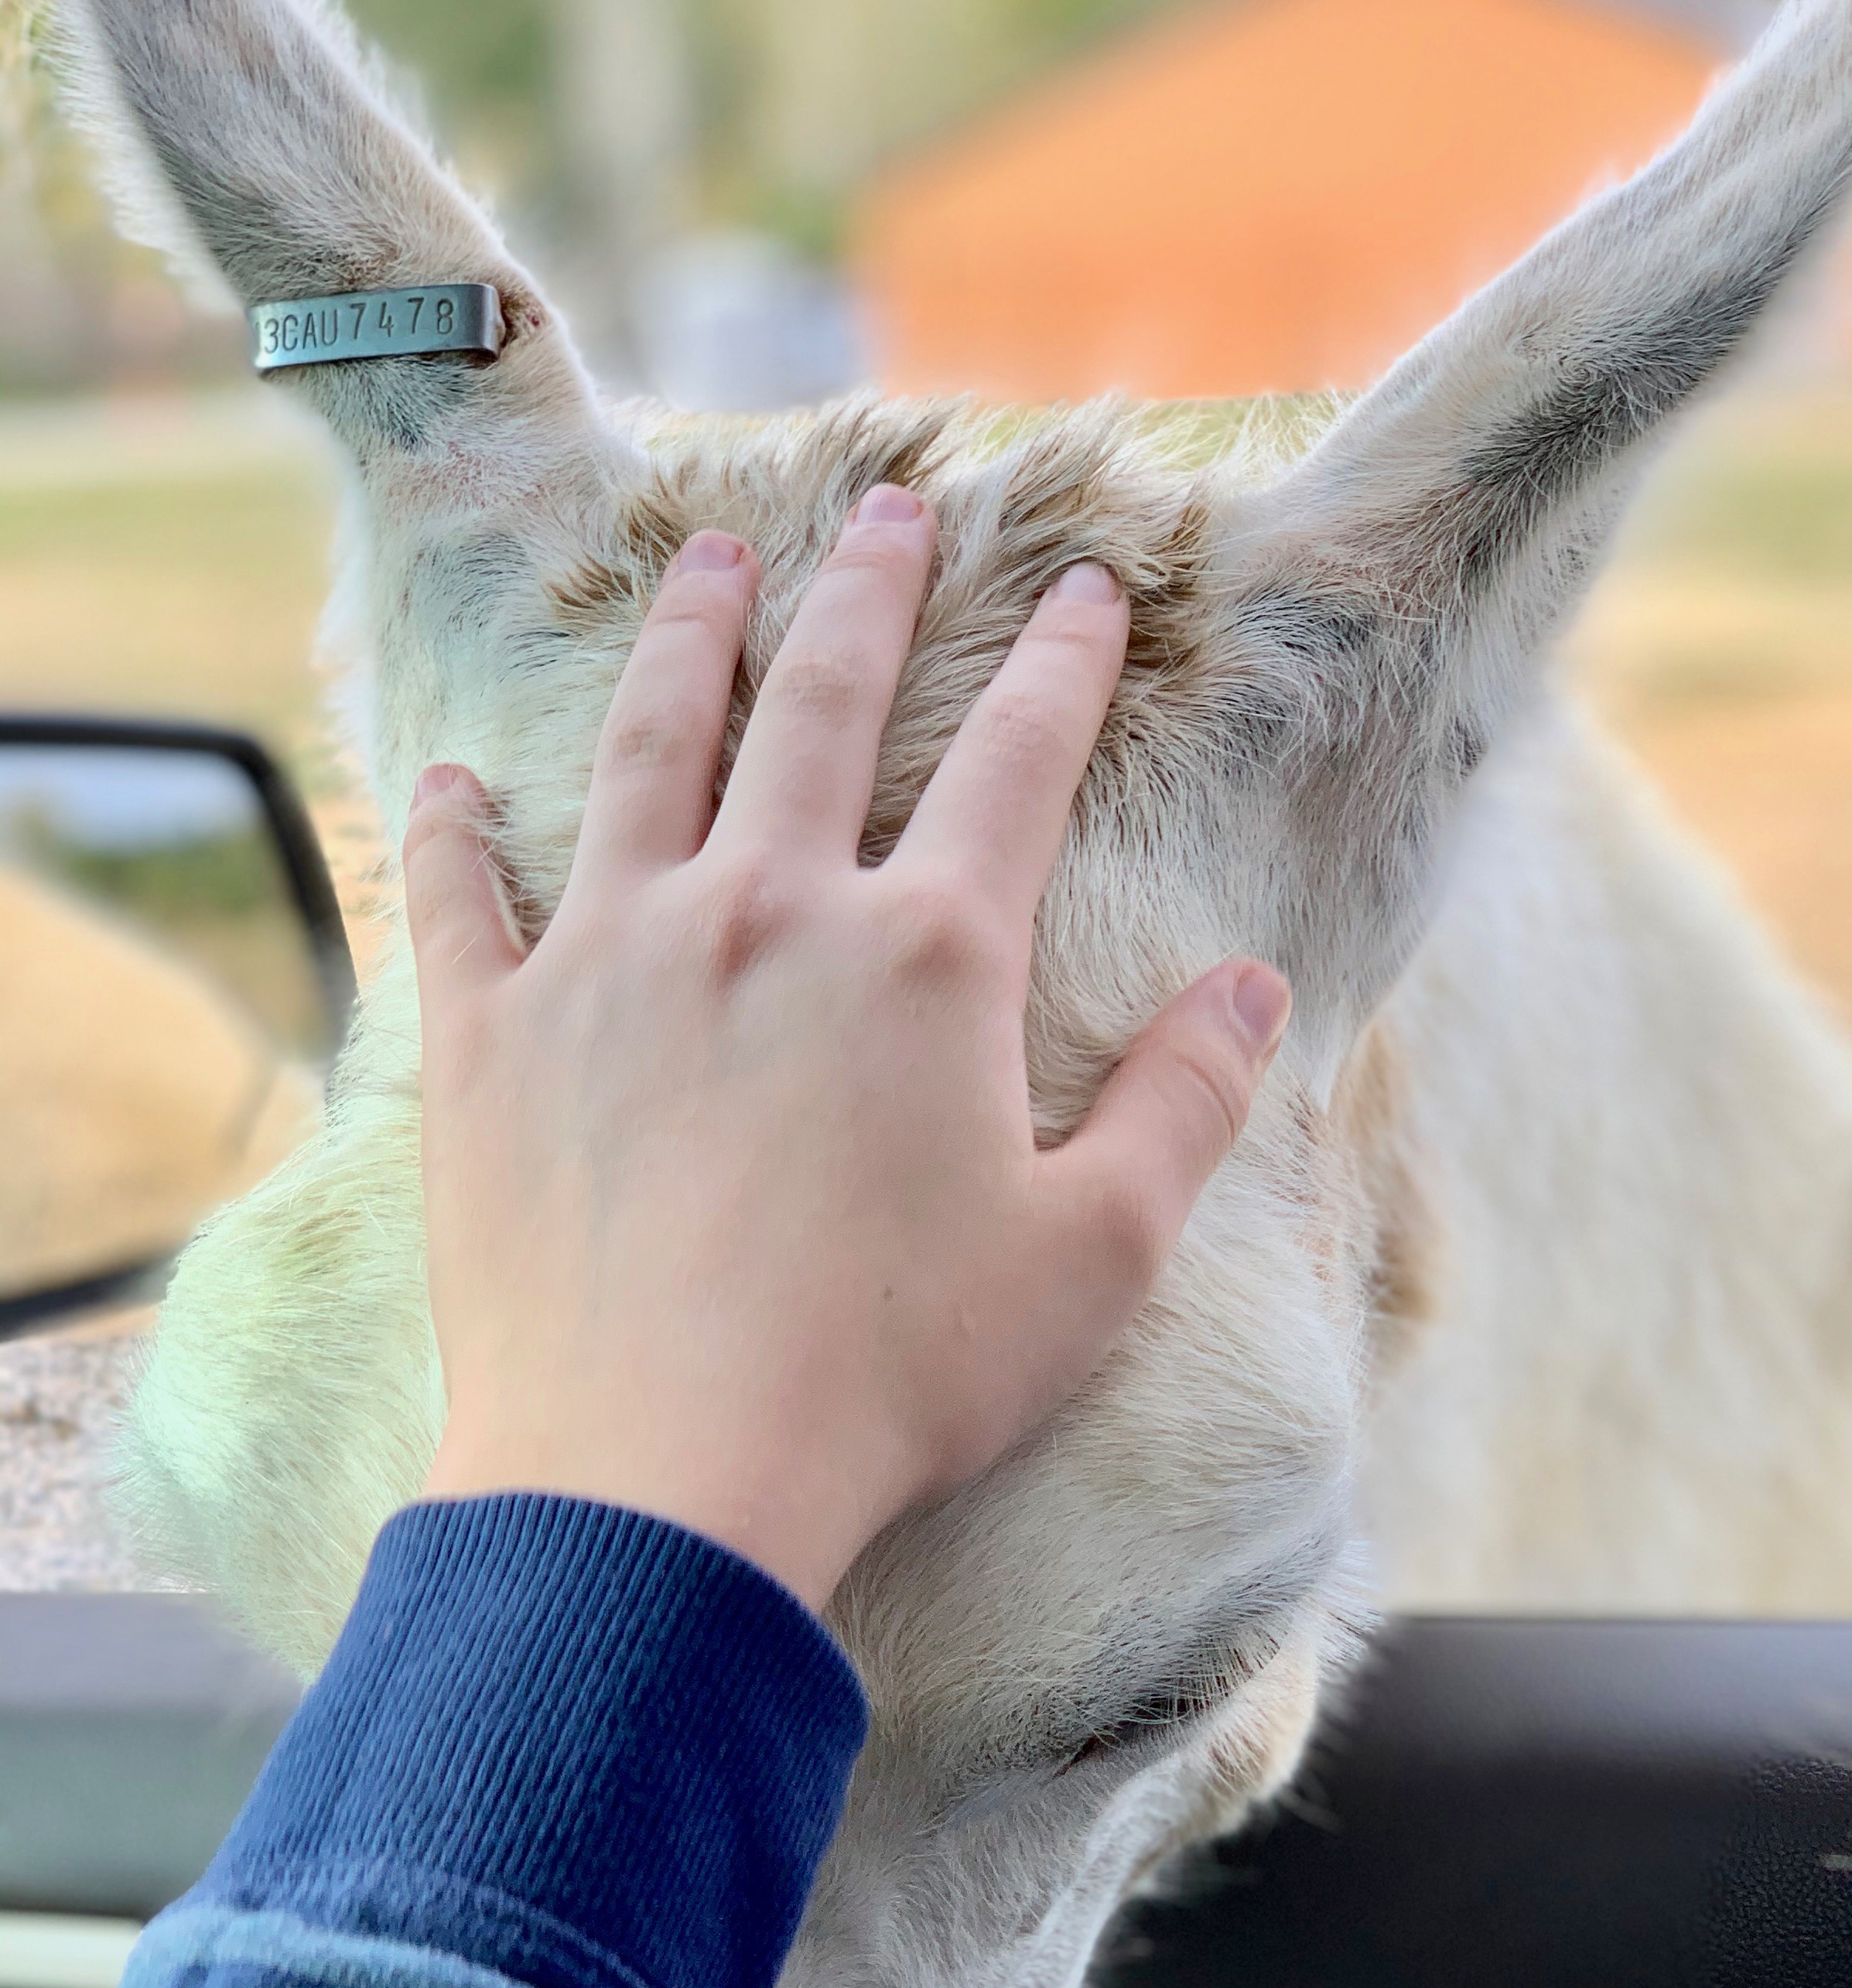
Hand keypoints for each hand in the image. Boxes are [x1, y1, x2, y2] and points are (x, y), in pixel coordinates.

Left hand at [409, 496, 1289, 1604]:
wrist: (663, 1476)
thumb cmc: (896, 1378)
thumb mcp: (1095, 1257)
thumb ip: (1185, 1106)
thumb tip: (1255, 991)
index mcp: (926, 958)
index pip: (1015, 764)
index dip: (1060, 666)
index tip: (1081, 588)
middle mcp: (766, 911)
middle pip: (822, 707)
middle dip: (870, 596)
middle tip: (892, 511)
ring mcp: (612, 958)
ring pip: (650, 749)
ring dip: (687, 643)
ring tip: (711, 565)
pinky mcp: (491, 1037)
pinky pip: (461, 893)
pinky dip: (459, 827)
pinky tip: (459, 780)